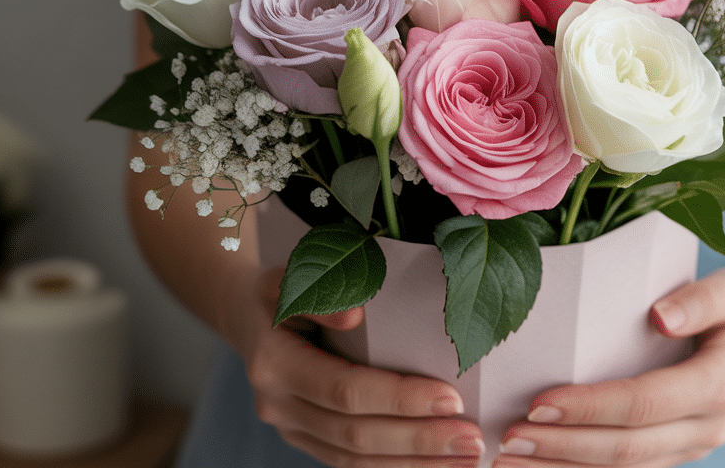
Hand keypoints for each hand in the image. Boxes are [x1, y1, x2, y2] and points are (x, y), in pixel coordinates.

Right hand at [234, 267, 486, 466]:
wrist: (250, 317)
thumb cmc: (285, 288)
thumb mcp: (292, 276)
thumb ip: (322, 295)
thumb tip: (356, 315)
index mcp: (274, 363)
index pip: (345, 389)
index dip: (399, 399)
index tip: (452, 399)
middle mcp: (278, 405)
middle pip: (355, 434)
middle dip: (419, 440)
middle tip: (473, 439)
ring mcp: (291, 430)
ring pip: (356, 460)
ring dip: (416, 463)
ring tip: (469, 458)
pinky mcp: (308, 441)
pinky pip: (354, 464)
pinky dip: (399, 467)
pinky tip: (439, 464)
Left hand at [493, 268, 724, 466]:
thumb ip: (701, 298)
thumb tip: (660, 316)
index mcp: (719, 386)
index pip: (644, 404)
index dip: (590, 407)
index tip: (538, 401)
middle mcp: (707, 429)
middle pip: (627, 449)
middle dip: (563, 447)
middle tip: (507, 437)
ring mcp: (691, 449)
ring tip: (506, 461)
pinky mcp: (675, 455)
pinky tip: (539, 465)